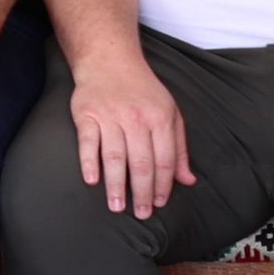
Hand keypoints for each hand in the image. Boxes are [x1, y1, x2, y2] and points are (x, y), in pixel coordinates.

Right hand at [66, 61, 195, 219]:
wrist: (110, 60)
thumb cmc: (143, 91)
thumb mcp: (170, 114)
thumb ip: (179, 148)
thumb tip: (187, 180)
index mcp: (160, 118)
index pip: (164, 159)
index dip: (163, 184)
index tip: (159, 203)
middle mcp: (136, 118)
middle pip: (141, 162)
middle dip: (142, 192)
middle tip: (141, 214)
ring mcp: (110, 116)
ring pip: (115, 156)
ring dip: (116, 184)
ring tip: (116, 207)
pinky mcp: (86, 114)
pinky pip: (88, 142)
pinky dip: (89, 162)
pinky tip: (92, 180)